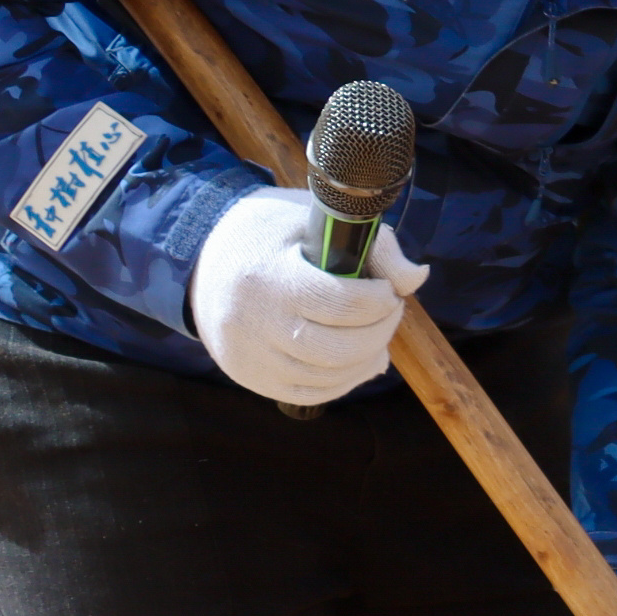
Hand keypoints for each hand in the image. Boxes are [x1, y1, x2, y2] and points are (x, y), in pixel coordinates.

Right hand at [187, 183, 429, 407]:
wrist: (199, 260)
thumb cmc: (268, 236)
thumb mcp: (315, 221)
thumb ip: (374, 246)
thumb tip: (417, 279)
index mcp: (270, 278)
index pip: (343, 304)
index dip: (381, 300)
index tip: (388, 291)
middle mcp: (255, 323)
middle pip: (339, 349)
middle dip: (381, 332)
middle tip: (390, 313)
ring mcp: (249, 356)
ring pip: (328, 377)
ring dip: (367, 359)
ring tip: (378, 337)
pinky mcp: (249, 376)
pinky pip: (309, 394)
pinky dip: (344, 382)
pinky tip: (360, 361)